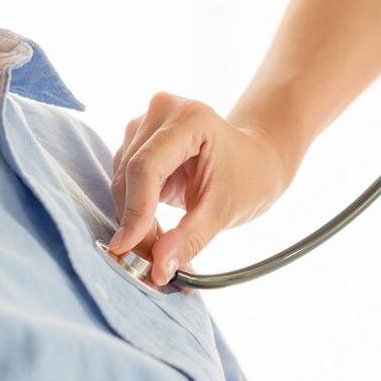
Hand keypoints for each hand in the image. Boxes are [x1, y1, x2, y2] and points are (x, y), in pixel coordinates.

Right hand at [108, 92, 294, 284]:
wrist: (258, 160)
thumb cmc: (250, 177)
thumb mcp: (224, 210)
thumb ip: (191, 238)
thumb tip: (158, 269)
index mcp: (189, 119)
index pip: (146, 167)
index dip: (135, 211)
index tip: (126, 248)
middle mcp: (162, 111)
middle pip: (130, 174)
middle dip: (134, 222)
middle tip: (146, 263)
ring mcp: (147, 124)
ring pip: (122, 181)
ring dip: (133, 219)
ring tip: (158, 248)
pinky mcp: (140, 141)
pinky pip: (126, 181)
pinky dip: (136, 211)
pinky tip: (154, 231)